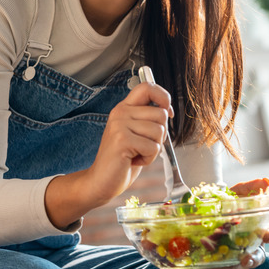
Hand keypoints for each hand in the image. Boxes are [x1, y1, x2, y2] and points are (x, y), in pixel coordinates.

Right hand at [85, 81, 174, 203]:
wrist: (100, 181)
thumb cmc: (122, 159)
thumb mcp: (135, 133)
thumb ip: (147, 119)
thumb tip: (168, 110)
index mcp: (124, 108)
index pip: (147, 87)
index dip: (163, 96)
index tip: (167, 112)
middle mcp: (120, 113)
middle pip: (161, 114)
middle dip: (160, 134)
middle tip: (142, 145)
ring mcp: (120, 125)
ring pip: (159, 131)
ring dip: (153, 148)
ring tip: (136, 153)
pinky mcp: (122, 140)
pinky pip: (153, 147)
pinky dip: (148, 158)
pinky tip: (133, 161)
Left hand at [184, 178, 268, 268]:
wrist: (213, 207)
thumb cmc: (232, 202)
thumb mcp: (240, 192)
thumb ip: (252, 186)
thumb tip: (266, 181)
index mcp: (259, 230)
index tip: (267, 235)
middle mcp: (250, 245)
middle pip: (256, 257)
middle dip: (252, 259)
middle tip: (246, 259)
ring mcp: (235, 255)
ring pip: (235, 267)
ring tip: (212, 268)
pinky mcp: (220, 260)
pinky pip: (216, 268)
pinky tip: (195, 268)